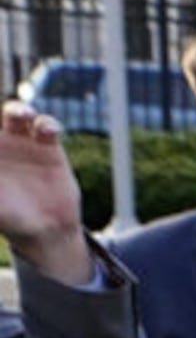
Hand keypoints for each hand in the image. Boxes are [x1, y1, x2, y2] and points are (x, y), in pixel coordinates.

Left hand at [0, 104, 95, 285]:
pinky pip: (46, 127)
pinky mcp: (48, 146)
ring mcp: (24, 143)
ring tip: (24, 115)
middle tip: (10, 116)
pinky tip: (49, 130)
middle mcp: (0, 145)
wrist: (46, 227)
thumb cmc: (10, 217)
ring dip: (19, 110)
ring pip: (17, 115)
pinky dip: (47, 124)